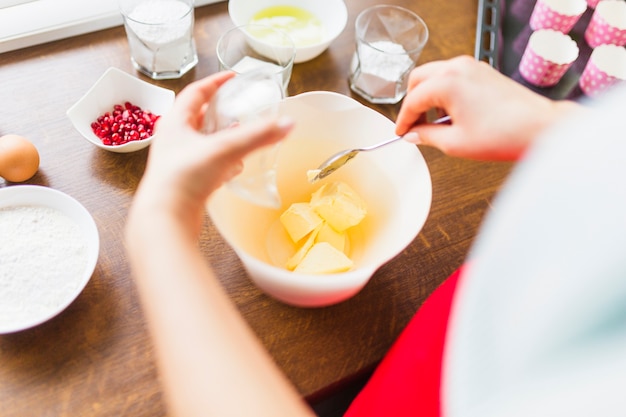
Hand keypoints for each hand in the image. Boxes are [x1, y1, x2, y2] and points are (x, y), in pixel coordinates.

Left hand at [131, 71, 292, 236]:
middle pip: (197, 117)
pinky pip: (205, 164)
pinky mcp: (185, 182)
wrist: (166, 219)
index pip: (195, 92)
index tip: (233, 78)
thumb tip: (288, 123)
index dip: (216, 82)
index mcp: (175, 122)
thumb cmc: (185, 178)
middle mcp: (172, 140)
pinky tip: (235, 167)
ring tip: (240, 135)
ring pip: (201, 141)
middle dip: (219, 111)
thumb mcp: (225, 150)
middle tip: (239, 107)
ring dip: (220, 137)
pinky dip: (221, 160)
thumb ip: (258, 136)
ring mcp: (177, 162)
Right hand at [396, 56, 581, 160]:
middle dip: (412, 103)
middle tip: (414, 125)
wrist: (538, 128)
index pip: (412, 100)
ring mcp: (472, 66)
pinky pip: (452, 76)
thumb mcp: (455, 143)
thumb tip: (413, 135)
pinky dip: (444, 91)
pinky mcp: (483, 71)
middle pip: (418, 80)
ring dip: (428, 96)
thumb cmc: (504, 134)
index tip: (402, 132)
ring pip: (434, 75)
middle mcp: (458, 68)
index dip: (403, 119)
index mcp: (447, 83)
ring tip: (434, 122)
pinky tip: (451, 113)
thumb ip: (427, 136)